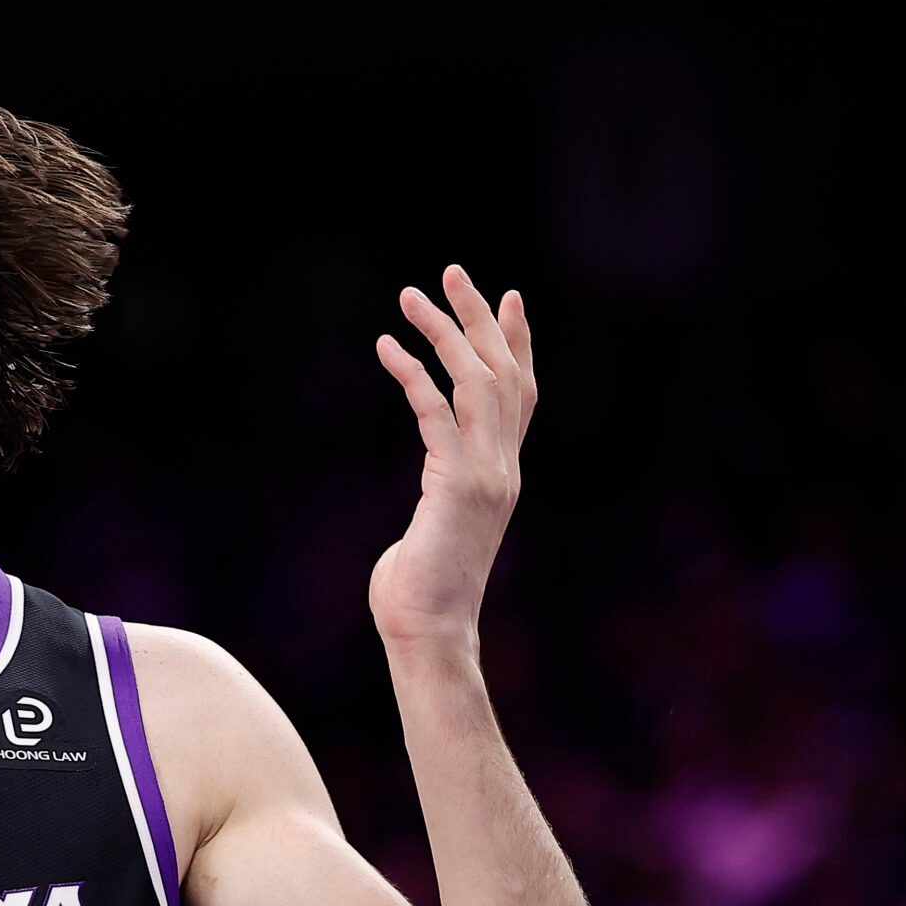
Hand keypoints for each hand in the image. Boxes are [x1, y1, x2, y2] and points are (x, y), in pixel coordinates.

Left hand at [369, 263, 537, 651]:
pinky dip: (411, 374)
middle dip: (480, 317)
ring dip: (444, 331)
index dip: (517, 343)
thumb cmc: (418, 595)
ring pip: (477, 381)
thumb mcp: (434, 533)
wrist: (427, 633)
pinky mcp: (458, 483)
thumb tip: (423, 514)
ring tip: (410, 295)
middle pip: (504, 373)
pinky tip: (385, 348)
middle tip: (452, 272)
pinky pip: (435, 411)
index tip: (509, 297)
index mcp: (502, 475)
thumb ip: (437, 506)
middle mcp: (504, 467)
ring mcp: (486, 474)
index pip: (520, 395)